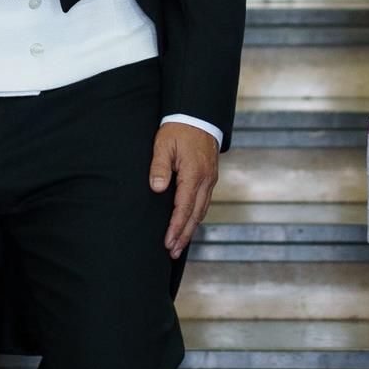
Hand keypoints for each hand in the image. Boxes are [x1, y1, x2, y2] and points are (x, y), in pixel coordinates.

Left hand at [150, 120, 218, 259]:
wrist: (199, 116)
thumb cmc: (179, 129)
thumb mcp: (164, 144)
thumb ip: (159, 167)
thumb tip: (157, 188)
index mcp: (193, 173)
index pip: (184, 207)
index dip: (176, 227)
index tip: (168, 242)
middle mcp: (205, 180)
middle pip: (195, 215)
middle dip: (184, 235)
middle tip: (172, 252)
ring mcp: (210, 180)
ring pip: (201, 211)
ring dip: (190, 229)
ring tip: (178, 245)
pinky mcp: (210, 178)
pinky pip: (204, 203)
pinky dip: (196, 217)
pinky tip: (188, 225)